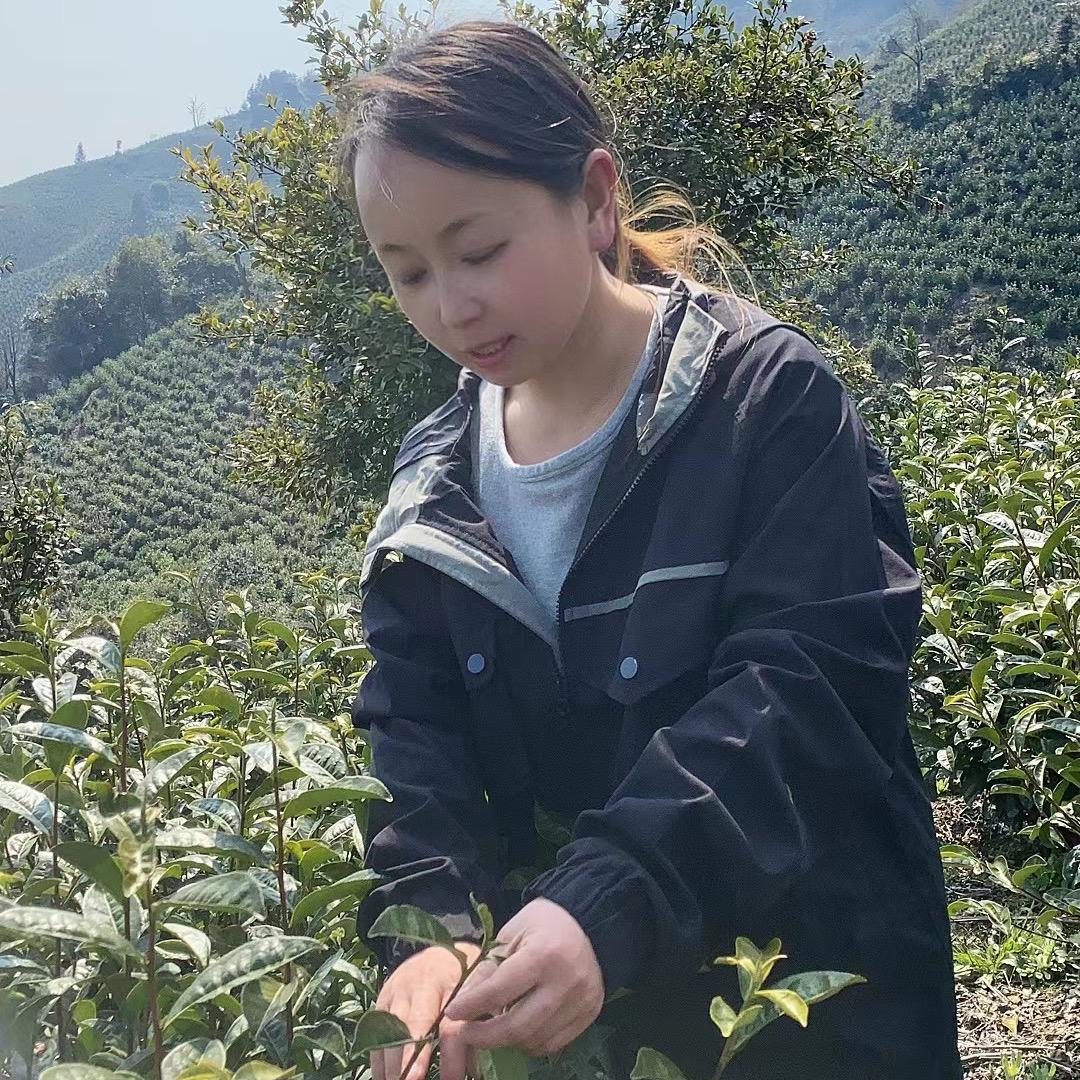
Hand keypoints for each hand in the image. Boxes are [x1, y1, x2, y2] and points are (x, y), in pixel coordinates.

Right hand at [370, 939, 483, 1079]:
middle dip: (409, 1061)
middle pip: (412, 1028)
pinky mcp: (382, 999)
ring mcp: (397, 991)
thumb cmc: (465, 974)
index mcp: (451, 982)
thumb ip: (477, 1025)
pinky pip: (375, 1031)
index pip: (448, 1024)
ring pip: (389, 1030)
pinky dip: (377, 1057)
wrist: (440, 952)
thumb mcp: (478, 990)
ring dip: (390, 1063)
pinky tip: (381, 1077)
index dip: (449, 1056)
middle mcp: (420, 985)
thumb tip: (475, 1069)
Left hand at [442, 897, 603, 1070]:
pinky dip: (531, 1041)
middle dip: (485, 1036)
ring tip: (494, 1026)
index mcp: (543, 954)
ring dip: (508, 1040)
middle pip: (518, 1027)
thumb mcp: (510, 935)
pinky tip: (520, 1028)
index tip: (451, 1013)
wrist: (589, 922)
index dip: (471, 1006)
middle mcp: (565, 982)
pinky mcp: (590, 1014)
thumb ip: (487, 970)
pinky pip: (553, 1043)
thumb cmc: (543, 923)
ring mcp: (582, 1001)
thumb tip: (461, 1005)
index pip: (499, 992)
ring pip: (535, 1040)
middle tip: (466, 1033)